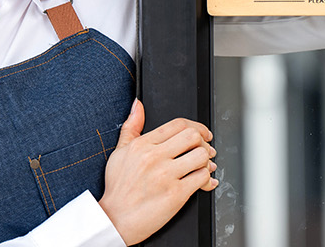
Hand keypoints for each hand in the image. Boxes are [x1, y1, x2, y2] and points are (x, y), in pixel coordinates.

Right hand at [96, 100, 218, 244]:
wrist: (116, 218)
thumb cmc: (118, 188)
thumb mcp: (119, 152)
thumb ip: (131, 127)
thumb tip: (138, 106)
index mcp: (142, 145)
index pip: (177, 124)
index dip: (196, 126)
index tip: (202, 134)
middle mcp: (154, 157)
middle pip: (193, 136)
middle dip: (204, 142)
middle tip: (206, 149)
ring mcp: (165, 175)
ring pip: (201, 156)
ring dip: (207, 161)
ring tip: (205, 166)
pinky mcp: (176, 194)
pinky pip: (202, 179)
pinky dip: (209, 180)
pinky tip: (206, 182)